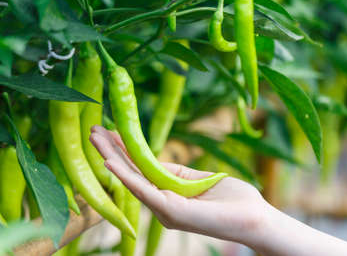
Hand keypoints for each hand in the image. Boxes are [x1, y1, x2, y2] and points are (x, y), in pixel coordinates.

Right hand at [89, 125, 268, 245]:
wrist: (254, 218)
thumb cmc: (232, 199)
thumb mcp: (199, 178)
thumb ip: (175, 172)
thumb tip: (154, 161)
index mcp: (167, 194)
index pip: (139, 168)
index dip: (123, 149)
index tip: (108, 130)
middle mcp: (160, 203)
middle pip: (130, 172)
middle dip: (111, 149)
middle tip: (92, 128)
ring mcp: (164, 209)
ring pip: (131, 179)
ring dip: (111, 156)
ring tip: (94, 137)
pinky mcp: (172, 212)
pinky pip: (144, 190)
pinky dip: (125, 175)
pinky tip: (109, 162)